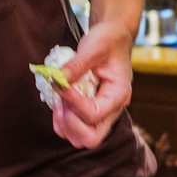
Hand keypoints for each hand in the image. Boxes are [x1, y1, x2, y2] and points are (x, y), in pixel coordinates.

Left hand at [50, 20, 133, 148]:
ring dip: (64, 124)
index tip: (60, 85)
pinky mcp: (91, 112)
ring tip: (58, 101)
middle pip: (91, 138)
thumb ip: (76, 65)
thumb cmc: (108, 40)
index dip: (73, 103)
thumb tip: (57, 80)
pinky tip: (58, 103)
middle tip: (60, 101)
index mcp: (119, 94)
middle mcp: (112, 110)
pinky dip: (62, 122)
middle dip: (70, 123)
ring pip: (81, 139)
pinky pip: (74, 130)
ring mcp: (102, 114)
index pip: (93, 113)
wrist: (113, 37)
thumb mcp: (94, 46)